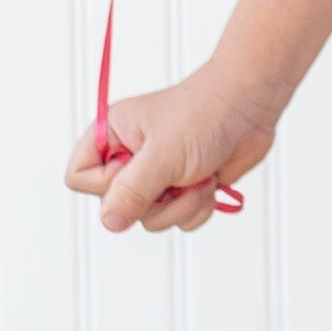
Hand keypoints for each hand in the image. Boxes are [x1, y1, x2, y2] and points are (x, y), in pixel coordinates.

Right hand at [64, 71, 279, 233]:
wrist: (251, 107)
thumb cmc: (205, 115)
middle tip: (177, 176)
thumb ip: (133, 190)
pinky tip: (211, 182)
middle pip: (117, 207)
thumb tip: (110, 222)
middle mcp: (130, 159)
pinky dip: (198, 208)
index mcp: (111, 138)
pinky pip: (179, 220)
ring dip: (182, 204)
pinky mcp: (183, 190)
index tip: (137, 170)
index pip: (79, 177)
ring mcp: (157, 177)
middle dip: (155, 199)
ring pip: (151, 219)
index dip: (105, 184)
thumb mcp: (163, 153)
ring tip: (200, 176)